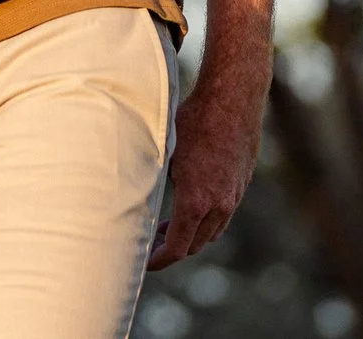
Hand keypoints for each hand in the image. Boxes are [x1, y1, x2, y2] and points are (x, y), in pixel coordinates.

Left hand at [149, 74, 261, 268]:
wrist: (233, 100)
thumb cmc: (192, 119)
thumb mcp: (162, 149)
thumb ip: (149, 178)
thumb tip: (122, 190)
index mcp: (196, 202)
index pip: (177, 249)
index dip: (159, 260)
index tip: (144, 262)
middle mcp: (219, 206)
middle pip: (195, 245)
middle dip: (172, 248)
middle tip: (151, 243)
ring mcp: (233, 196)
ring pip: (212, 232)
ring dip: (191, 235)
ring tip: (169, 226)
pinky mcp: (241, 185)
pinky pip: (223, 215)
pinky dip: (206, 220)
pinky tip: (192, 204)